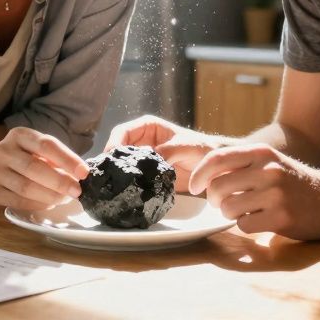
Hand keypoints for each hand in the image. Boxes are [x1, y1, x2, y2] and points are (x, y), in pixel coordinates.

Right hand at [0, 127, 89, 211]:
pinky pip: (19, 201)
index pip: (46, 145)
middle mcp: (4, 151)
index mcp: (19, 135)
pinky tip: (49, 203)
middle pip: (35, 168)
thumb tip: (77, 174)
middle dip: (60, 181)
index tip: (84, 172)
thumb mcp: (31, 147)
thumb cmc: (16, 156)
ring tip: (65, 198)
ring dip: (51, 196)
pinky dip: (38, 204)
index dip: (67, 159)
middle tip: (77, 190)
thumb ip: (51, 156)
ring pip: (27, 188)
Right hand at [105, 115, 223, 186]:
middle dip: (111, 160)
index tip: (110, 157)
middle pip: (117, 149)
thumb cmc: (201, 149)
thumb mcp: (184, 146)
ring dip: (117, 173)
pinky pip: (131, 178)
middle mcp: (141, 142)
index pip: (122, 131)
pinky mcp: (146, 175)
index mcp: (147, 127)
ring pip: (122, 165)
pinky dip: (126, 184)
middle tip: (106, 174)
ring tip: (110, 184)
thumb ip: (167, 151)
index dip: (113, 143)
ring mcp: (143, 159)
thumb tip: (150, 160)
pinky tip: (123, 192)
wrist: (213, 169)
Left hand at [189, 143, 319, 239]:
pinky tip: (258, 221)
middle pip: (218, 187)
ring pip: (229, 207)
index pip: (217, 158)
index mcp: (261, 152)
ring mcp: (275, 194)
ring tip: (243, 211)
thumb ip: (241, 164)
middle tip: (221, 204)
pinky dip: (245, 226)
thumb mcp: (270, 161)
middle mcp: (268, 170)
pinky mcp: (281, 217)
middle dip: (214, 199)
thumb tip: (202, 175)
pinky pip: (244, 225)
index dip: (199, 174)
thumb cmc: (293, 181)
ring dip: (229, 214)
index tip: (193, 186)